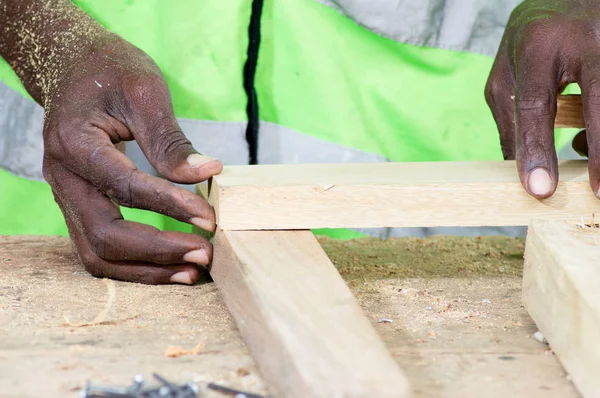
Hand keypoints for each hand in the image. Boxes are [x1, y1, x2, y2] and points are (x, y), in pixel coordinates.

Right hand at [41, 38, 222, 283]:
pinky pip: (99, 248)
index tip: (210, 219)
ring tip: (192, 271)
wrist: (72, 67)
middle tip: (206, 254)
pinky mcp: (79, 205)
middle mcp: (63, 178)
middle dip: (159, 251)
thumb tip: (207, 173)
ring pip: (98, 255)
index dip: (170, 207)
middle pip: (105, 237)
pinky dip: (134, 264)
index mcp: (75, 144)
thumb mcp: (143, 90)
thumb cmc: (110, 70)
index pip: (125, 189)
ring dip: (147, 269)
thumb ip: (170, 138)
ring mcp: (67, 196)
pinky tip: (170, 264)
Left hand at [485, 0, 599, 197]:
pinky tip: (595, 144)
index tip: (540, 189)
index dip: (537, 148)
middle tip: (598, 190)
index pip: (535, 103)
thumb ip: (510, 118)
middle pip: (598, 98)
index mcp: (536, 45)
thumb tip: (517, 169)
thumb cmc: (533, 40)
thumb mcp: (508, 72)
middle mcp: (583, 38)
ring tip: (599, 176)